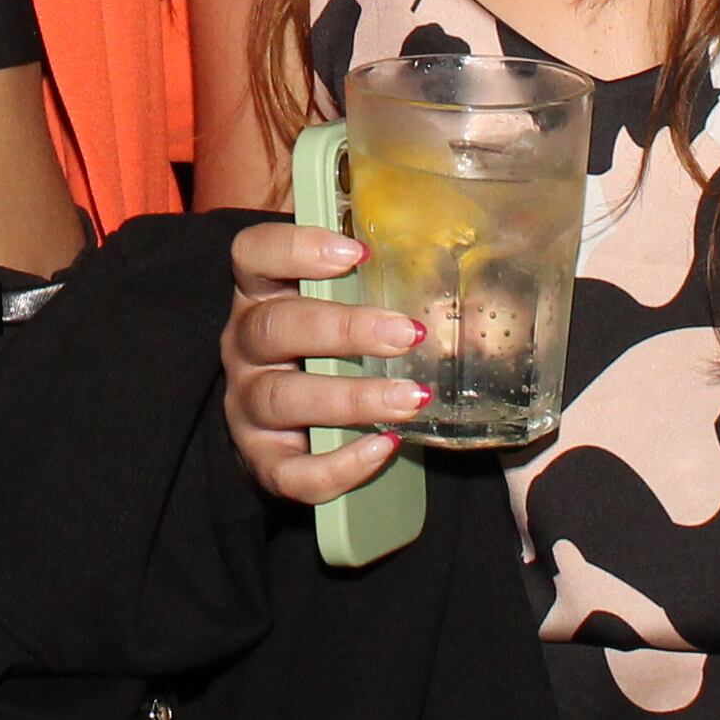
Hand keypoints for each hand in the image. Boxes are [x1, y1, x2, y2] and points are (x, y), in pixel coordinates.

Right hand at [220, 216, 427, 506]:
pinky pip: (290, 471)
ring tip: (411, 399)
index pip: (253, 255)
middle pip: (273, 328)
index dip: (294, 248)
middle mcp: (244, 347)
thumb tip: (474, 273)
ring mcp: (247, 406)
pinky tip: (382, 448)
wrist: (304, 430)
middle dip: (343, 330)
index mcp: (261, 295)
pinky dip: (338, 464)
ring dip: (351, 398)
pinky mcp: (262, 460)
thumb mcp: (349, 308)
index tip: (356, 253)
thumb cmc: (335, 351)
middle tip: (407, 335)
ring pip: (282, 398)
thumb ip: (384, 285)